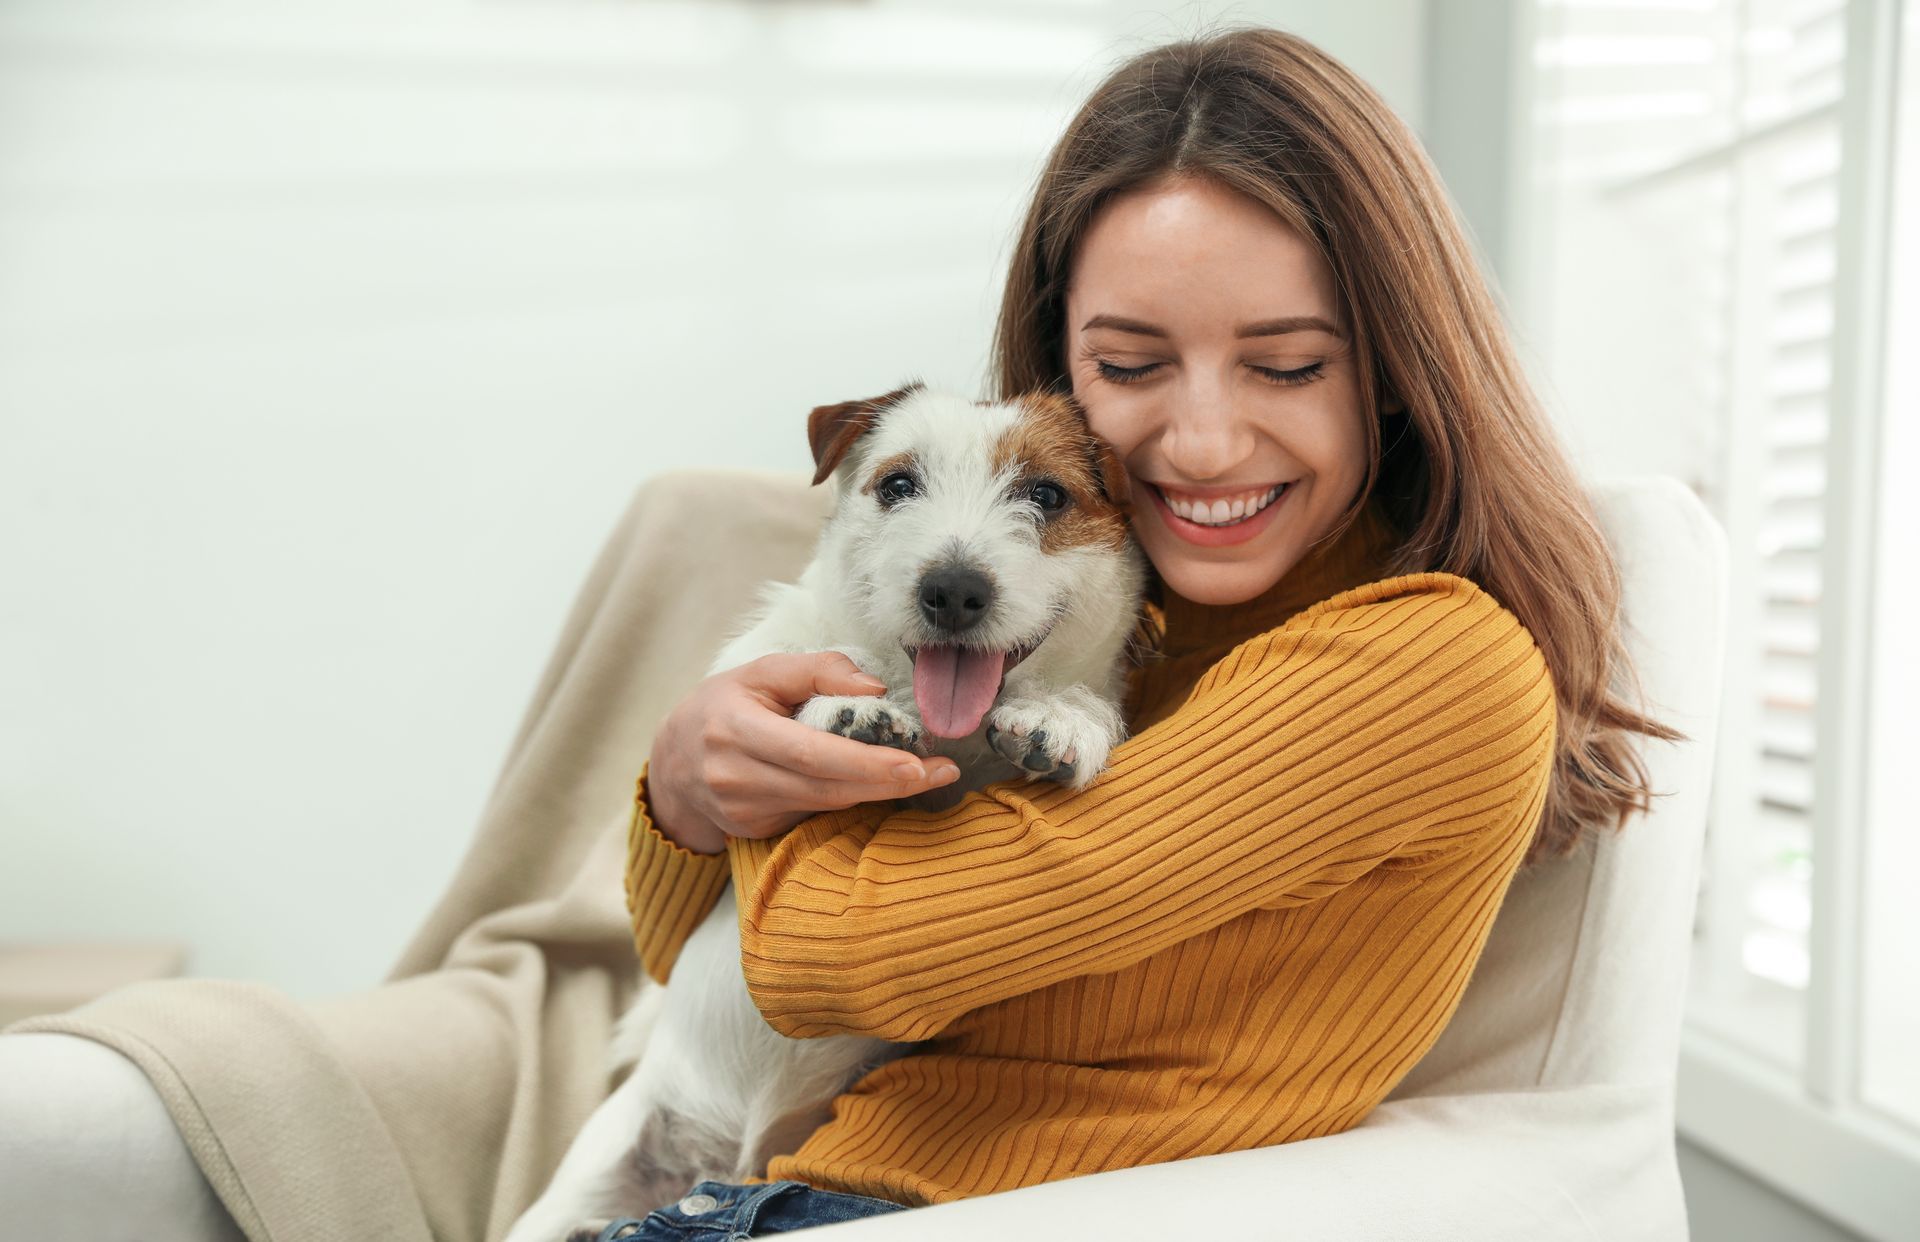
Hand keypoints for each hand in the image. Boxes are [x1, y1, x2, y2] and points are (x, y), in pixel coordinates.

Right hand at [647, 651, 961, 853]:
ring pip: (825, 805)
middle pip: (826, 788)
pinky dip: (850, 799)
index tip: (915, 764)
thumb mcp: (761, 672)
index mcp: (735, 728)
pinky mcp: (754, 831)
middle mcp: (735, 776)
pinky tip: (878, 784)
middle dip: (889, 783)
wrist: (673, 763)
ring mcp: (744, 811)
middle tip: (941, 773)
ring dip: (879, 793)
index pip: (810, 753)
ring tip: (927, 775)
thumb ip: (818, 670)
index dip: (865, 763)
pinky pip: (813, 814)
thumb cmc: (723, 706)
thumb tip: (875, 688)